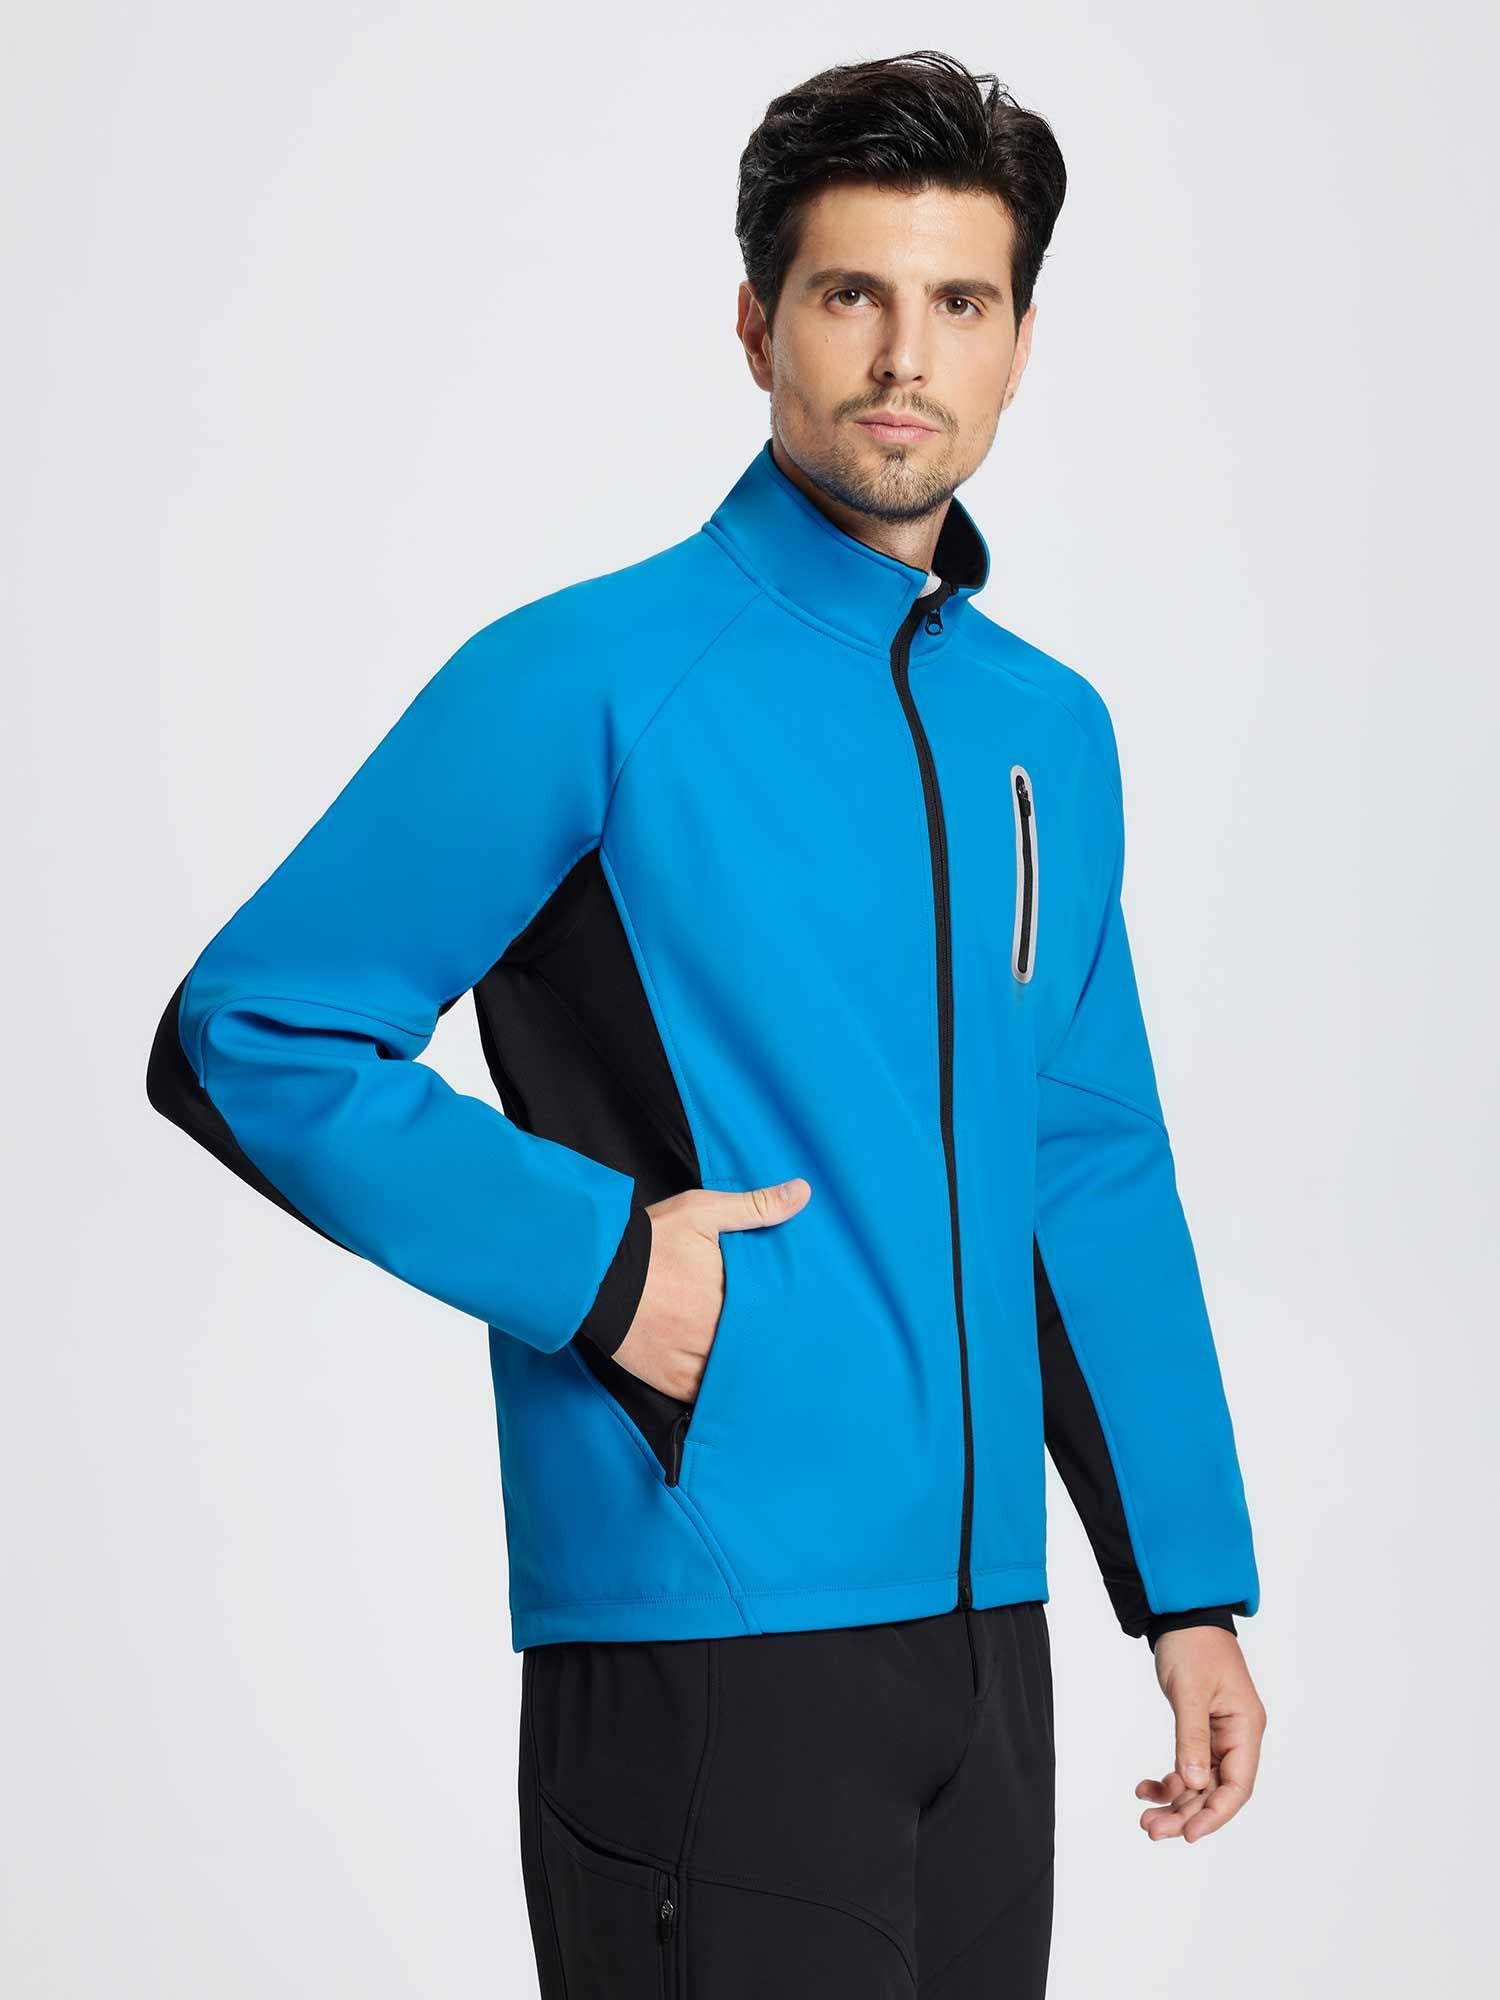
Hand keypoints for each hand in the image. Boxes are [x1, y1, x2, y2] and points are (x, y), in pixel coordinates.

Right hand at [612, 1179, 810, 1399]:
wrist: (590, 1275)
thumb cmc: (648, 1241)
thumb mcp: (702, 1212)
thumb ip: (755, 1206)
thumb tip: (803, 1192)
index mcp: (732, 1297)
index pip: (776, 1316)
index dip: (787, 1316)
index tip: (800, 1314)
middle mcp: (716, 1336)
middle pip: (758, 1348)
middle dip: (769, 1343)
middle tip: (784, 1340)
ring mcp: (693, 1363)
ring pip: (736, 1376)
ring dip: (746, 1369)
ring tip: (762, 1364)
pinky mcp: (671, 1381)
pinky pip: (706, 1397)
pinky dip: (719, 1391)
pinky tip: (730, 1382)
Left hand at [1136, 1627, 1265, 1842]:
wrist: (1182, 1617)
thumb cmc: (1193, 1646)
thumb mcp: (1189, 1691)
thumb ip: (1191, 1737)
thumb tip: (1193, 1784)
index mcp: (1246, 1728)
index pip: (1237, 1785)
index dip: (1215, 1814)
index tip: (1189, 1834)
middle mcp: (1236, 1738)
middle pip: (1216, 1792)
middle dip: (1186, 1815)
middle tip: (1151, 1830)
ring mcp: (1219, 1738)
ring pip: (1199, 1785)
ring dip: (1174, 1803)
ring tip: (1145, 1817)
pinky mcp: (1200, 1733)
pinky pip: (1187, 1768)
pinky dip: (1168, 1780)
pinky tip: (1145, 1787)